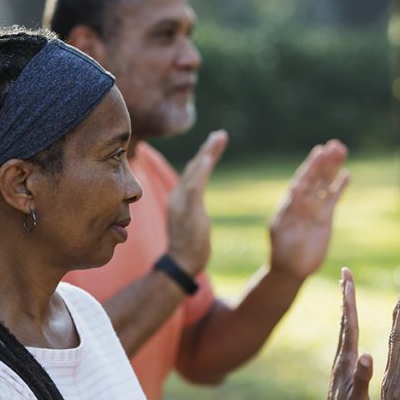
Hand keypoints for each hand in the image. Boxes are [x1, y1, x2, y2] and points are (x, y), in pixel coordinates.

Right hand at [167, 130, 227, 275]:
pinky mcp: (187, 209)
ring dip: (207, 153)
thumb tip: (197, 210)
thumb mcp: (193, 225)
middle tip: (220, 135)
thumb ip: (193, 212)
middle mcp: (178, 196)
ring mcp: (181, 202)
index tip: (214, 145)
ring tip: (218, 138)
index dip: (203, 158)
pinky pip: (194, 184)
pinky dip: (201, 169)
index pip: (193, 174)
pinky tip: (208, 157)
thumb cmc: (188, 249)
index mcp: (180, 199)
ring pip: (195, 171)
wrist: (181, 264)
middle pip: (195, 167)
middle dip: (207, 150)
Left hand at [268, 140, 349, 281]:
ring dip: (333, 168)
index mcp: (290, 202)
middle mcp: (303, 202)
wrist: (291, 269)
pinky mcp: (325, 218)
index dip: (312, 164)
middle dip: (326, 162)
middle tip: (336, 145)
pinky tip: (346, 174)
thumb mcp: (282, 228)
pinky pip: (333, 199)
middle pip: (316, 177)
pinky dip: (339, 187)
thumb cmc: (282, 251)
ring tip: (342, 151)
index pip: (303, 178)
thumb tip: (294, 186)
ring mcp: (315, 209)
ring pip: (326, 184)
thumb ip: (290, 208)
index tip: (320, 150)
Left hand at [308, 268, 372, 399]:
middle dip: (346, 295)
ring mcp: (342, 362)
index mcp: (347, 361)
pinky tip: (351, 322)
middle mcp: (343, 357)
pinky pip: (348, 338)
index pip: (349, 324)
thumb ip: (361, 379)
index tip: (348, 278)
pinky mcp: (344, 369)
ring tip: (349, 290)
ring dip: (347, 306)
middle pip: (345, 319)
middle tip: (346, 273)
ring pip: (345, 327)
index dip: (349, 300)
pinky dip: (350, 323)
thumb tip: (366, 355)